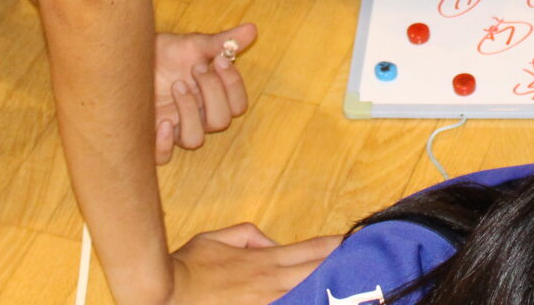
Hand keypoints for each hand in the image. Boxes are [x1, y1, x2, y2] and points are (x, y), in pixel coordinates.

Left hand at [154, 23, 254, 162]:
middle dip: (211, 93)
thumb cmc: (164, 53)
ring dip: (189, 112)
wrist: (129, 57)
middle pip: (221, 122)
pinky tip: (161, 123)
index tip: (218, 60)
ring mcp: (175, 128)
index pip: (237, 105)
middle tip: (195, 69)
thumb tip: (252, 29)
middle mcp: (197, 116)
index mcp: (212, 96)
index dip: (233, 86)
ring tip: (176, 85)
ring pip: (195, 139)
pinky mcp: (151, 137)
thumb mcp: (193, 44)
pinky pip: (163, 157)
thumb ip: (222, 42)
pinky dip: (165, 144)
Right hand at [168, 223, 339, 304]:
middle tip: (367, 263)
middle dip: (342, 267)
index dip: (335, 246)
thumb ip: (249, 236)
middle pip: (317, 272)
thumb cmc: (189, 268)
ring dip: (328, 289)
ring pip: (307, 294)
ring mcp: (267, 304)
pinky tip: (318, 300)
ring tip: (353, 287)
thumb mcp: (217, 238)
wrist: (166, 295)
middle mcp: (271, 282)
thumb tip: (271, 244)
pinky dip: (305, 303)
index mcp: (264, 260)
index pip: (310, 250)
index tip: (355, 241)